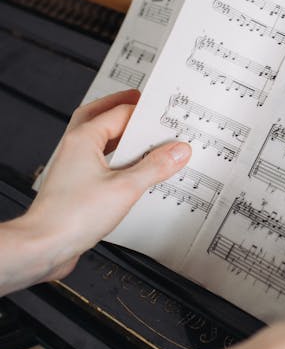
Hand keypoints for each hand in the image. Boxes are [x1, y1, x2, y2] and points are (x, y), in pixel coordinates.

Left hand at [24, 89, 190, 281]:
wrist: (44, 245)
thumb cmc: (71, 216)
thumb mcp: (125, 188)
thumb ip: (154, 167)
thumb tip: (177, 151)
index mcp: (83, 138)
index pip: (120, 113)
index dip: (145, 113)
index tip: (165, 116)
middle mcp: (74, 148)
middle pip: (99, 116)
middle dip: (122, 108)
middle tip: (141, 103)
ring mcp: (73, 166)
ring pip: (98, 139)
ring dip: (118, 134)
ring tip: (140, 135)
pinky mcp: (75, 185)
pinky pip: (98, 162)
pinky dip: (115, 158)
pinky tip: (129, 169)